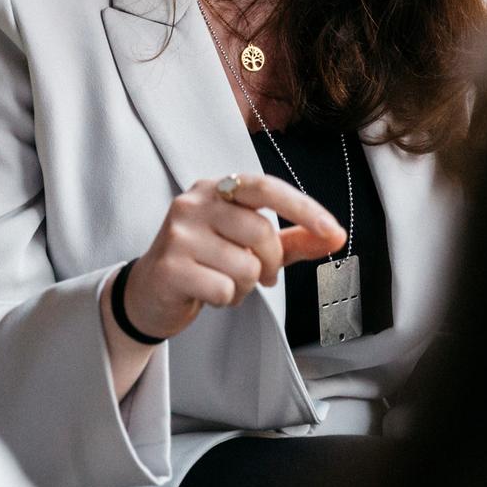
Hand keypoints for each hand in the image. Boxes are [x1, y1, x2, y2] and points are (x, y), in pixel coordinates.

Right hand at [119, 174, 346, 340]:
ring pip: (245, 265)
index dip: (301, 207)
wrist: (150, 292)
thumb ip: (292, 240)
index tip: (332, 231)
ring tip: (224, 283)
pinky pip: (224, 288)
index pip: (265, 187)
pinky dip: (225, 299)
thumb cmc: (206, 262)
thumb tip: (337, 236)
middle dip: (270, 263)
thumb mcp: (249, 246)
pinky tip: (207, 293)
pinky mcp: (170, 266)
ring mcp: (178, 233)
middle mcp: (194, 202)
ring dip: (245, 285)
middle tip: (260, 275)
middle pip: (261, 232)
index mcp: (216, 188)